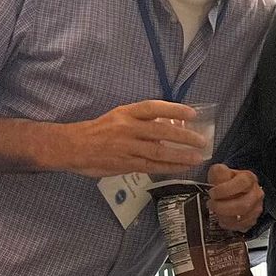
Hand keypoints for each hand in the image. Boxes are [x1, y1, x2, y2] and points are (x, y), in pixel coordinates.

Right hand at [58, 100, 207, 177]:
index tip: (192, 113)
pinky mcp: (125, 164)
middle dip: (184, 136)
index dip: (174, 109)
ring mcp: (126, 147)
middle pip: (161, 131)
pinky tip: (182, 168)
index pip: (153, 108)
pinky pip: (151, 167)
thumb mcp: (119, 117)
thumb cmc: (99, 131)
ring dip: (181, 156)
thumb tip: (170, 123)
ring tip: (197, 157)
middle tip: (202, 141)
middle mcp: (127, 128)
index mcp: (126, 113)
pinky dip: (168, 168)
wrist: (73, 146)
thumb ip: (141, 121)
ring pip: (158, 152)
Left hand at [205, 164, 262, 231]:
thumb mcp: (219, 171)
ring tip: (216, 211)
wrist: (233, 190)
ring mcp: (256, 208)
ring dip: (224, 216)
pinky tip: (222, 218)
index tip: (212, 193)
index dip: (225, 190)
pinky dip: (229, 224)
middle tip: (211, 204)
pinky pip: (241, 227)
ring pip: (242, 218)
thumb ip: (217, 173)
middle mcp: (256, 194)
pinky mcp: (252, 220)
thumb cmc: (226, 182)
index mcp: (249, 179)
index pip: (242, 184)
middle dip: (222, 207)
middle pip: (242, 205)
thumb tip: (217, 178)